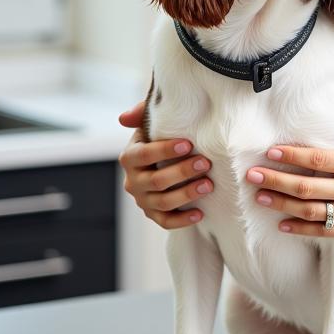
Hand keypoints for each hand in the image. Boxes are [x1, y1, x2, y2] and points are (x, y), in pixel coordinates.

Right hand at [117, 100, 213, 228]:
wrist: (166, 158)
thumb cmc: (162, 137)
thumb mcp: (153, 122)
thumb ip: (142, 113)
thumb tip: (124, 118)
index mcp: (130, 157)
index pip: (143, 155)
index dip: (164, 150)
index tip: (188, 144)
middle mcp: (133, 180)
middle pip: (155, 180)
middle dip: (182, 172)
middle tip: (205, 163)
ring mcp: (142, 199)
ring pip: (162, 202)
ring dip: (186, 194)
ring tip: (209, 185)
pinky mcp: (153, 213)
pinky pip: (165, 221)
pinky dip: (182, 220)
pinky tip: (200, 213)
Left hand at [246, 80, 333, 240]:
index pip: (320, 159)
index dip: (293, 154)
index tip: (271, 150)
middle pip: (307, 186)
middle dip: (276, 180)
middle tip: (252, 175)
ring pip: (311, 211)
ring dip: (282, 204)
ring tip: (259, 198)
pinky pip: (324, 232)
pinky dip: (300, 229)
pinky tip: (281, 224)